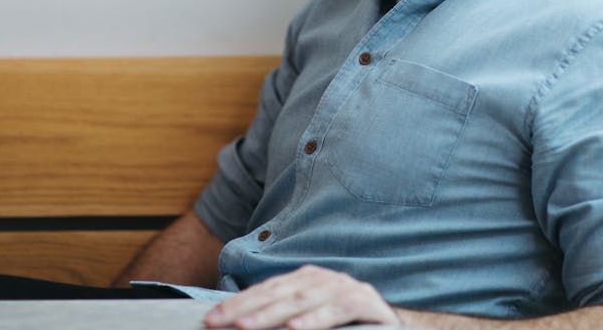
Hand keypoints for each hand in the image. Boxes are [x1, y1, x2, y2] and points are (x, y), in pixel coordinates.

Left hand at [203, 265, 402, 329]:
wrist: (392, 325)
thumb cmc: (346, 326)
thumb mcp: (309, 320)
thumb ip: (281, 319)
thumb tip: (242, 324)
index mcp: (307, 279)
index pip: (265, 290)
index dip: (237, 303)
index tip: (210, 320)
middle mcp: (324, 278)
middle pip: (279, 293)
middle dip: (245, 309)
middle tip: (218, 323)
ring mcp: (345, 287)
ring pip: (303, 300)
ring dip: (272, 315)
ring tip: (247, 327)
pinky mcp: (365, 302)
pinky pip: (337, 310)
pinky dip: (315, 320)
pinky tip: (295, 329)